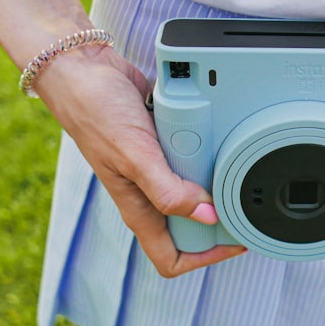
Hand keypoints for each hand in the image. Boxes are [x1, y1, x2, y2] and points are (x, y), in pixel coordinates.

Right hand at [35, 45, 246, 276]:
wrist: (83, 67)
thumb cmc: (95, 111)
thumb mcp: (133, 155)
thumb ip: (167, 190)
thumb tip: (206, 216)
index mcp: (138, 209)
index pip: (171, 258)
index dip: (204, 258)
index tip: (232, 240)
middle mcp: (148, 194)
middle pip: (191, 228)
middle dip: (219, 219)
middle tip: (241, 200)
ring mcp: (157, 169)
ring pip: (195, 192)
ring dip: (216, 182)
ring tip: (231, 166)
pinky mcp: (165, 144)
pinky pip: (194, 158)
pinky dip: (208, 151)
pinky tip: (216, 139)